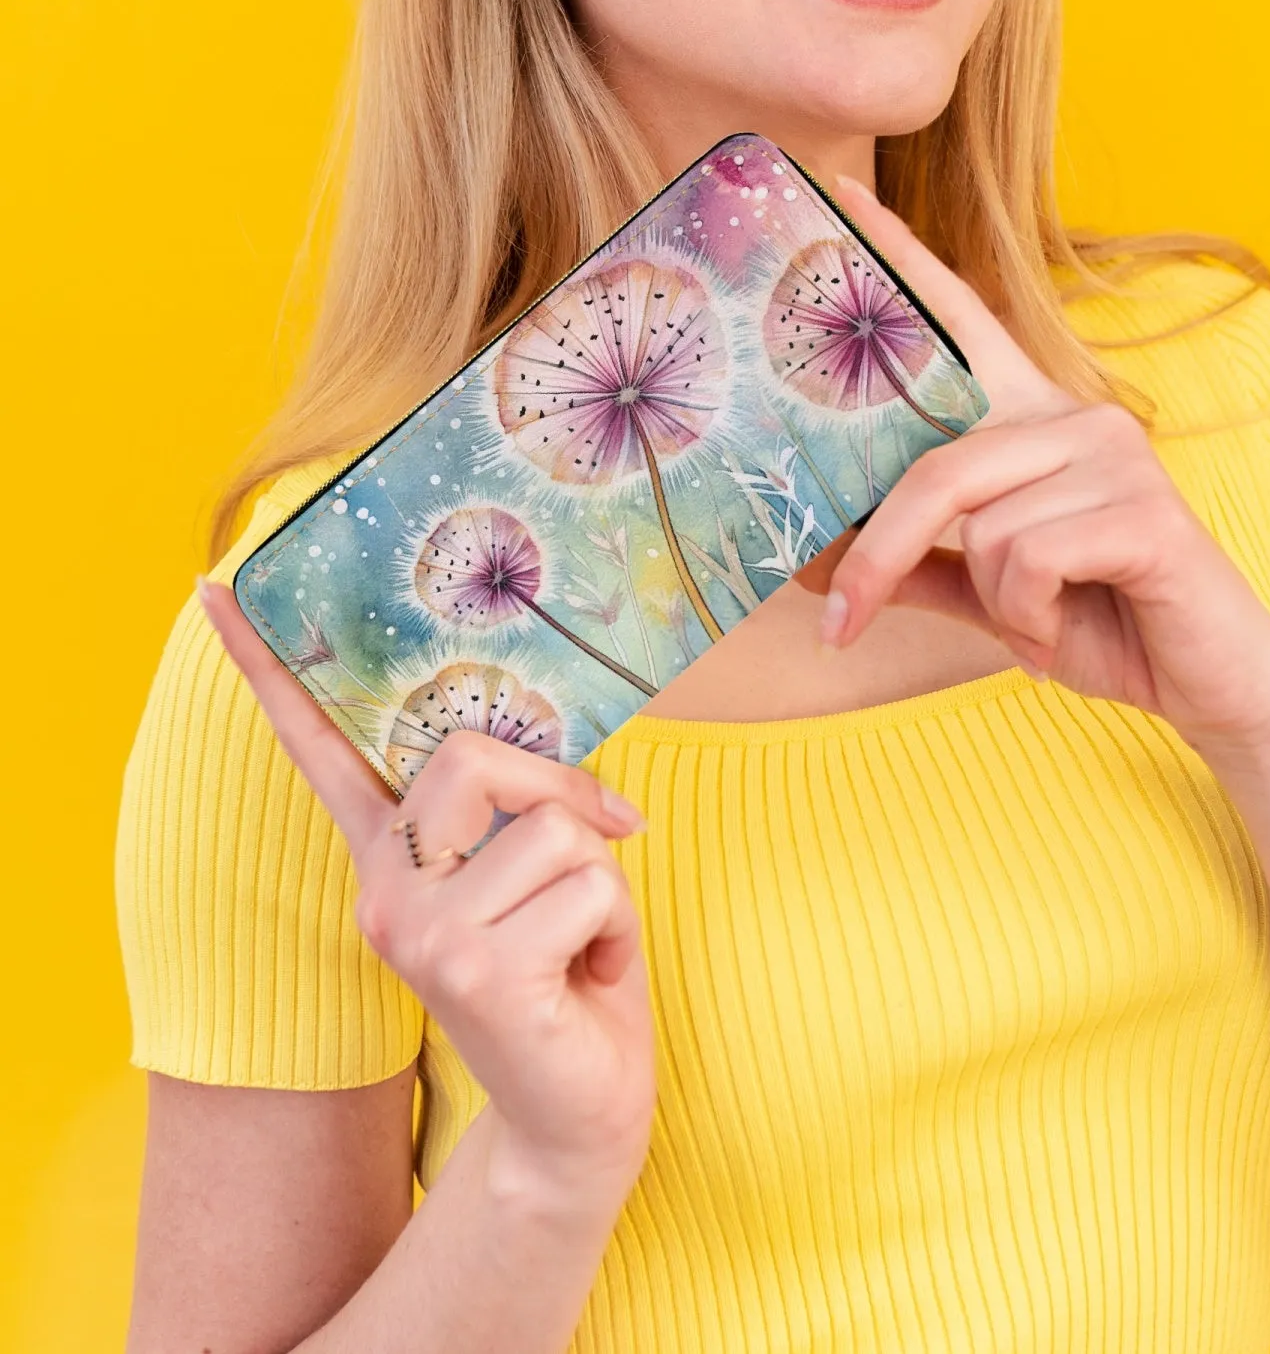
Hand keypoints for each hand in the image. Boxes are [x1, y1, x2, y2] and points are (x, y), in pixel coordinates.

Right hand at [197, 578, 655, 1203]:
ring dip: (603, 883)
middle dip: (566, 794)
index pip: (323, 751)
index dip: (270, 669)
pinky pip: (590, 884)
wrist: (576, 1113)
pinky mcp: (472, 971)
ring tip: (578, 945)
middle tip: (604, 845)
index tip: (216, 591)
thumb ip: (534, 816)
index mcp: (395, 856)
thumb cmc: (571, 978)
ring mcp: (419, 932)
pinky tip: (585, 980)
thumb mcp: (551, 876)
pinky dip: (619, 929)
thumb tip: (594, 797)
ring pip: (554, 826)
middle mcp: (386, 890)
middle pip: (478, 756)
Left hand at [821, 174, 1269, 752]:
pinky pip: (1027, 558)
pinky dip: (1029, 615)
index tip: (843, 195)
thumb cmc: (1100, 621)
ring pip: (982, 527)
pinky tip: (1065, 627)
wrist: (1208, 681)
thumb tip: (816, 566)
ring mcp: (1114, 455)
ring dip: (997, 601)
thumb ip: (921, 566)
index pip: (964, 324)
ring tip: (1041, 619)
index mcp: (1037, 423)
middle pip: (936, 467)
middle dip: (879, 558)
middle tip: (841, 622)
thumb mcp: (992, 592)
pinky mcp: (1144, 508)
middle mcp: (1077, 416)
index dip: (904, 261)